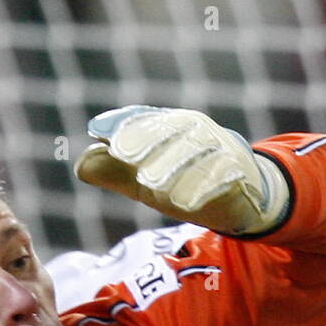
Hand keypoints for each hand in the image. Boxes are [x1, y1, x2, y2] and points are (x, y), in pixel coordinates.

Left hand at [74, 106, 290, 235]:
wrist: (244, 197)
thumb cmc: (187, 182)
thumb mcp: (145, 181)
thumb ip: (114, 173)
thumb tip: (81, 166)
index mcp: (170, 125)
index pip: (147, 120)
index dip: (129, 129)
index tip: (110, 142)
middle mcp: (196, 130)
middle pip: (172, 132)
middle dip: (150, 145)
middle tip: (128, 163)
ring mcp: (221, 148)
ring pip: (197, 152)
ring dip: (174, 168)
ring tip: (152, 187)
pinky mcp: (240, 170)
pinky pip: (223, 175)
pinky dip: (205, 187)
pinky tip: (186, 204)